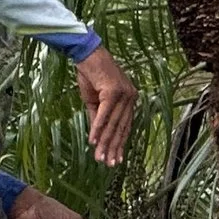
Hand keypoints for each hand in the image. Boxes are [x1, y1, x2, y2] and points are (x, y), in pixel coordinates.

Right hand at [76, 45, 137, 166]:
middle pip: (120, 128)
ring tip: (100, 158)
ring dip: (105, 142)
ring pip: (113, 124)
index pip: (125, 126)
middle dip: (113, 148)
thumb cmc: (91, 75)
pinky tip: (94, 141)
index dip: (120, 144)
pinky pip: (104, 115)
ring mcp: (124, 94)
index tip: (116, 159)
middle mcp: (130, 97)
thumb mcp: (94, 100)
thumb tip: (97, 136)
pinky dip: (98, 129)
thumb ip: (98, 117)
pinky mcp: (113, 91)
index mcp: (129, 100)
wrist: (87, 54)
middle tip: (109, 164)